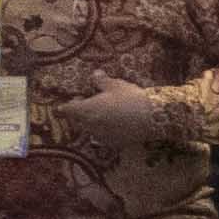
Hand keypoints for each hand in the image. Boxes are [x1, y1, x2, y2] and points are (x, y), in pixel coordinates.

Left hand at [40, 75, 175, 149]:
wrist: (152, 118)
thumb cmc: (130, 98)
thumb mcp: (115, 85)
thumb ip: (101, 81)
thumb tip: (94, 74)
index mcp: (86, 110)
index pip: (66, 110)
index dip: (66, 106)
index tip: (70, 102)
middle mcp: (89, 125)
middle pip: (76, 122)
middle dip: (78, 114)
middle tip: (87, 104)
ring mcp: (100, 136)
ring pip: (88, 130)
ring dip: (90, 123)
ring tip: (101, 115)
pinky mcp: (113, 143)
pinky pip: (101, 137)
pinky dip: (103, 131)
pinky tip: (113, 125)